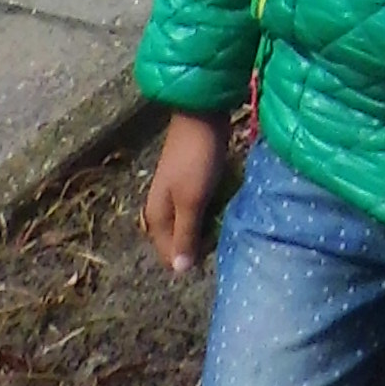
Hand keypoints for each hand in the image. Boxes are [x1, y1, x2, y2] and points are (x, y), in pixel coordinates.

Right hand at [143, 112, 230, 274]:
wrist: (202, 115)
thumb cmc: (196, 159)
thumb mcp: (191, 201)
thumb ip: (186, 235)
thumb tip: (180, 270)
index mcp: (157, 217)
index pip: (170, 255)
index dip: (192, 258)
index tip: (215, 250)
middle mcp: (163, 208)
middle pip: (182, 240)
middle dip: (202, 242)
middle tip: (224, 234)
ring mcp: (177, 194)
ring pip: (193, 223)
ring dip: (209, 224)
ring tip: (227, 219)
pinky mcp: (192, 182)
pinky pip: (202, 206)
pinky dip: (213, 208)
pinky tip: (226, 204)